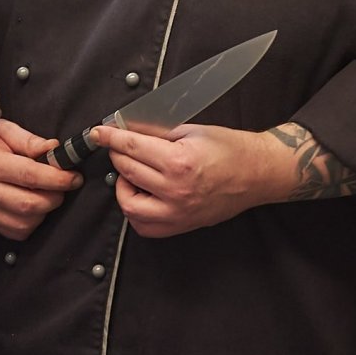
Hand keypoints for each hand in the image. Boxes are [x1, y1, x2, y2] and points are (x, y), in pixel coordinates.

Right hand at [0, 119, 80, 239]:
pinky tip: (34, 208)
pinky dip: (32, 224)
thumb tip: (55, 149)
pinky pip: (16, 232)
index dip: (58, 179)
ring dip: (44, 212)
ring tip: (47, 195)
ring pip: (25, 223)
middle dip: (55, 197)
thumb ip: (30, 140)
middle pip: (29, 205)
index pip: (30, 176)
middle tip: (63, 186)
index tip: (75, 177)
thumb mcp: (4, 130)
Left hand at [92, 122, 281, 237]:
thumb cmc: (230, 149)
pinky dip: (135, 211)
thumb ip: (158, 132)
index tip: (99, 132)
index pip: (132, 147)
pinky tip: (141, 194)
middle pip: (127, 170)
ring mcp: (177, 212)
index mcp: (179, 162)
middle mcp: (175, 190)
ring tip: (131, 171)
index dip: (111, 137)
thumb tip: (129, 129)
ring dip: (123, 185)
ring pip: (129, 204)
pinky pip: (144, 226)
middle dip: (117, 154)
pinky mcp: (181, 225)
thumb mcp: (192, 130)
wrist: (257, 174)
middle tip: (118, 145)